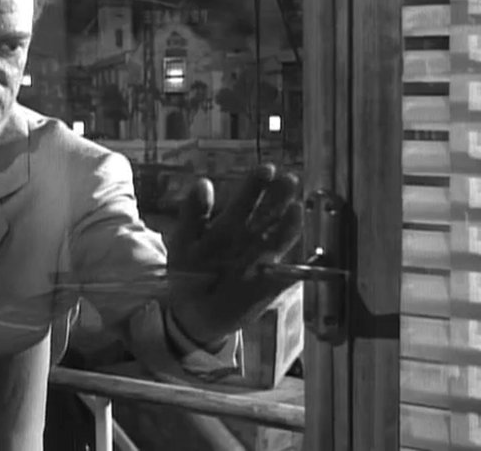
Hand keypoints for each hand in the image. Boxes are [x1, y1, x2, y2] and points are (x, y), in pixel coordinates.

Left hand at [167, 164, 303, 346]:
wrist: (191, 312)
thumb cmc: (188, 272)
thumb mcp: (184, 240)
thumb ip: (192, 213)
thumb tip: (203, 182)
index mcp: (229, 225)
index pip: (247, 199)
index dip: (257, 184)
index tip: (268, 169)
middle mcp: (250, 239)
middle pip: (269, 214)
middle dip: (280, 197)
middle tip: (290, 179)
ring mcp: (261, 261)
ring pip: (278, 239)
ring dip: (288, 225)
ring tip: (296, 209)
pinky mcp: (267, 286)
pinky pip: (282, 276)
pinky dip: (288, 269)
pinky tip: (293, 260)